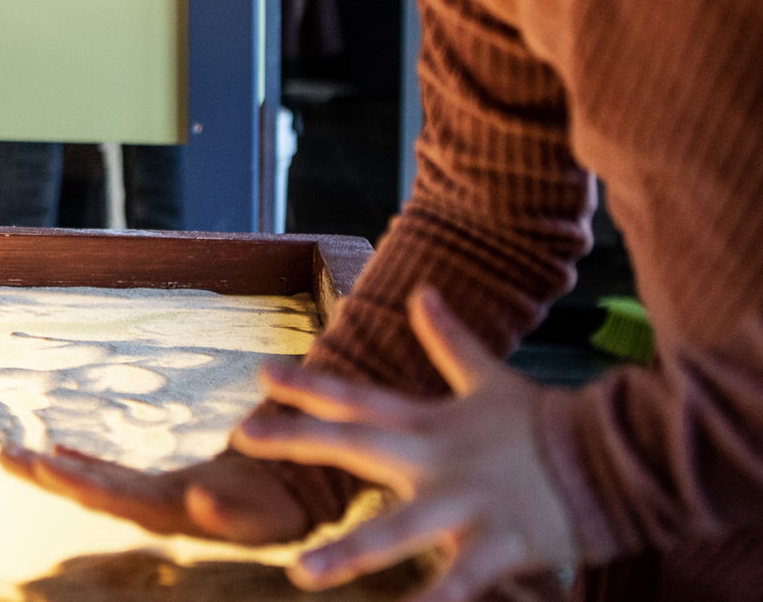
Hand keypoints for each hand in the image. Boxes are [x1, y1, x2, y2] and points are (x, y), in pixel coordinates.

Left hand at [0, 443, 310, 545]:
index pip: (113, 496)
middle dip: (47, 476)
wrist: (286, 507)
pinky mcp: (156, 488)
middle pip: (90, 491)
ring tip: (10, 453)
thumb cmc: (273, 506)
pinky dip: (84, 461)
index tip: (44, 464)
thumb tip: (199, 501)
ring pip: (93, 483)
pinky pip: (112, 475)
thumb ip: (224, 510)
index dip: (78, 480)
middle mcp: (151, 507)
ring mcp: (150, 499)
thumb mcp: (255, 513)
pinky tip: (56, 447)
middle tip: (4, 455)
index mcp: (169, 511)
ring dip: (53, 470)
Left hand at [230, 288, 578, 599]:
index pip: (357, 396)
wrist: (617, 458)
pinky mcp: (498, 546)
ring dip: (349, 553)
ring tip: (301, 574)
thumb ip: (449, 341)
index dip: (307, 385)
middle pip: (356, 444)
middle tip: (244, 435)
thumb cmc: (545, 425)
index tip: (260, 374)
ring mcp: (465, 506)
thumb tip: (422, 290)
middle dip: (298, 440)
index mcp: (430, 423)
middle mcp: (436, 460)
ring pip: (398, 532)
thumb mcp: (490, 378)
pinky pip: (458, 585)